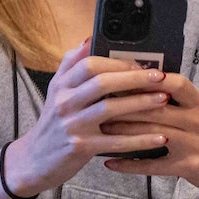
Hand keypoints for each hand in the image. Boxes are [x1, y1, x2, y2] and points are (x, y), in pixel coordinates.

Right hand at [5, 40, 169, 194]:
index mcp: (62, 85)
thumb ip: (72, 64)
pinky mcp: (81, 147)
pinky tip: (160, 137)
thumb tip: (90, 38)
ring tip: (164, 99)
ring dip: (140, 103)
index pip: (89, 63)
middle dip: (134, 78)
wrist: (34, 160)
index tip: (141, 64)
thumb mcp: (56, 91)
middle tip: (160, 77)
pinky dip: (140, 139)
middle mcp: (65, 102)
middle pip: (102, 82)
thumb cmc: (54, 123)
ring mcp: (72, 125)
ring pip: (110, 109)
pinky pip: (116, 141)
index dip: (118, 62)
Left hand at [103, 71, 198, 198]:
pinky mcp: (188, 167)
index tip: (127, 73)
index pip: (178, 84)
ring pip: (153, 134)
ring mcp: (194, 145)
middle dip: (126, 105)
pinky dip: (130, 165)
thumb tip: (142, 79)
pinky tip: (111, 162)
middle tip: (100, 102)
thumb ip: (177, 98)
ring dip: (123, 131)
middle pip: (157, 109)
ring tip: (101, 127)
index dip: (153, 78)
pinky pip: (154, 165)